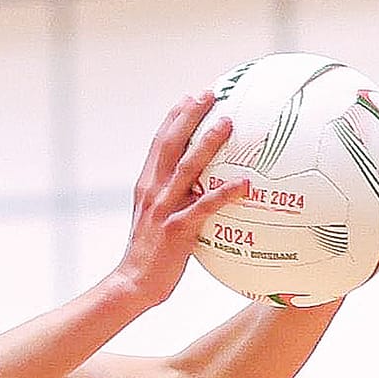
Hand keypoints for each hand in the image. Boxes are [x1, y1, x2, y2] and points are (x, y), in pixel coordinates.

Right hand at [113, 93, 252, 306]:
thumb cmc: (148, 256)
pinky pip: (205, 206)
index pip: (159, 144)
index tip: (189, 98)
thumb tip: (198, 191)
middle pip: (170, 145)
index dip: (174, 118)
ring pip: (187, 167)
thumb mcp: (155, 221)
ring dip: (208, 143)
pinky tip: (246, 183)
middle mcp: (153, 192)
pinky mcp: (177, 229)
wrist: (132, 283)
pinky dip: (225, 192)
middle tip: (209, 94)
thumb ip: (172, 202)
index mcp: (146, 187)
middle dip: (189, 116)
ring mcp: (164, 209)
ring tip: (227, 122)